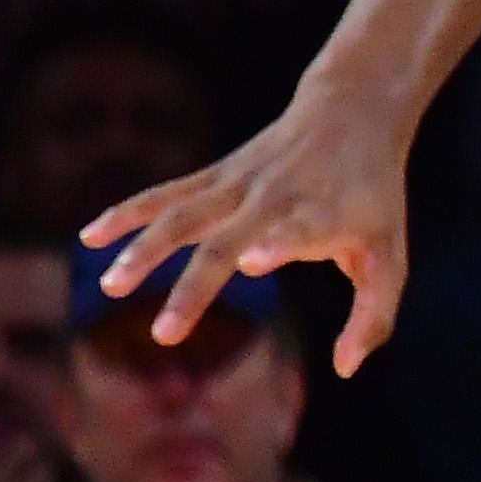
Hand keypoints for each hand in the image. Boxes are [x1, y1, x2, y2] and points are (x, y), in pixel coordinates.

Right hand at [79, 101, 411, 377]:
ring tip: (110, 287)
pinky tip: (91, 237)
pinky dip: (128, 213)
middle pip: (226, 242)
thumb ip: (374, 315)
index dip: (280, 246)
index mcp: (322, 216)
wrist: (353, 112)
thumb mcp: (389, 252)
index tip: (255, 262)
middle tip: (166, 335)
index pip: (301, 232)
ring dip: (145, 251)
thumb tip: (345, 369)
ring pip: (185, 216)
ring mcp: (240, 184)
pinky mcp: (218, 174)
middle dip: (194, 286)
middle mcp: (276, 199)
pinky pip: (167, 195)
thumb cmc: (373, 195)